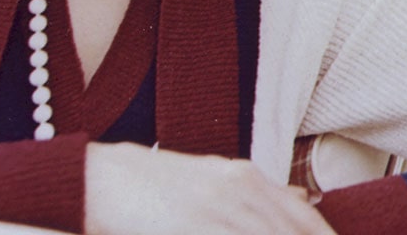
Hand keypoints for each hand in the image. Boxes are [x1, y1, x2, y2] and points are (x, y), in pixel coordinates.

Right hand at [85, 142, 335, 234]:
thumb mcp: (216, 180)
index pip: (304, 222)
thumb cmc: (158, 188)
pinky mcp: (193, 226)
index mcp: (248, 179)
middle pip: (289, 233)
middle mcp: (239, 191)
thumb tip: (304, 204)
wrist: (102, 178)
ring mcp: (216, 211)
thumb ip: (257, 194)